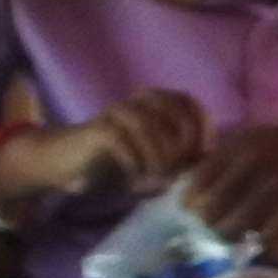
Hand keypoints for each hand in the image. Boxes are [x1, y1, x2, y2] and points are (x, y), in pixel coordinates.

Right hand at [3, 87, 209, 206]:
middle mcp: (139, 102)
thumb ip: (183, 159)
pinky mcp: (96, 129)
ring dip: (158, 156)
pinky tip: (134, 175)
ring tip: (156, 176)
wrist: (70, 163)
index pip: (192, 105)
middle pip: (176, 113)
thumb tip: (207, 162)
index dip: (203, 130)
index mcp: (158, 103)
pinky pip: (119, 138)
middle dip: (183, 146)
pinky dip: (133, 160)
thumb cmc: (121, 164)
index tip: (200, 158)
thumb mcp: (159, 162)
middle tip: (177, 171)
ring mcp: (117, 112)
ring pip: (148, 125)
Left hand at [180, 118, 277, 248]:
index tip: (212, 217)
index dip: (197, 208)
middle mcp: (253, 162)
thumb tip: (197, 200)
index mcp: (240, 145)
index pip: (195, 186)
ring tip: (267, 243)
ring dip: (250, 243)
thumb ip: (233, 164)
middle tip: (241, 236)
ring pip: (239, 232)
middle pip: (212, 215)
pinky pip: (274, 243)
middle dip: (222, 230)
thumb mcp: (266, 144)